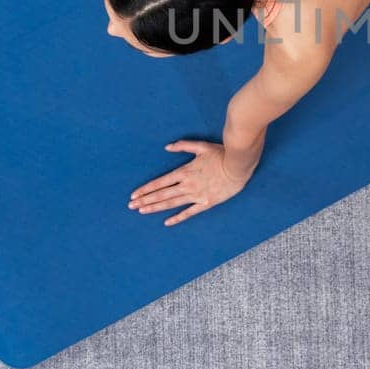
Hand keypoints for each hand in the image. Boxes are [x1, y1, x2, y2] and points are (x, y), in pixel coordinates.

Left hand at [129, 140, 251, 225]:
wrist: (238, 165)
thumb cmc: (221, 154)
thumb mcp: (201, 146)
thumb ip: (183, 146)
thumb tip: (167, 147)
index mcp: (184, 172)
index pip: (160, 182)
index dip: (146, 189)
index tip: (134, 195)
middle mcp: (187, 185)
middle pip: (162, 194)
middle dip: (145, 200)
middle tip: (131, 206)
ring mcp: (196, 195)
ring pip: (172, 203)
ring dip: (156, 208)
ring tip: (142, 211)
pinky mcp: (206, 203)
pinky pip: (189, 212)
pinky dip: (177, 218)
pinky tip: (167, 222)